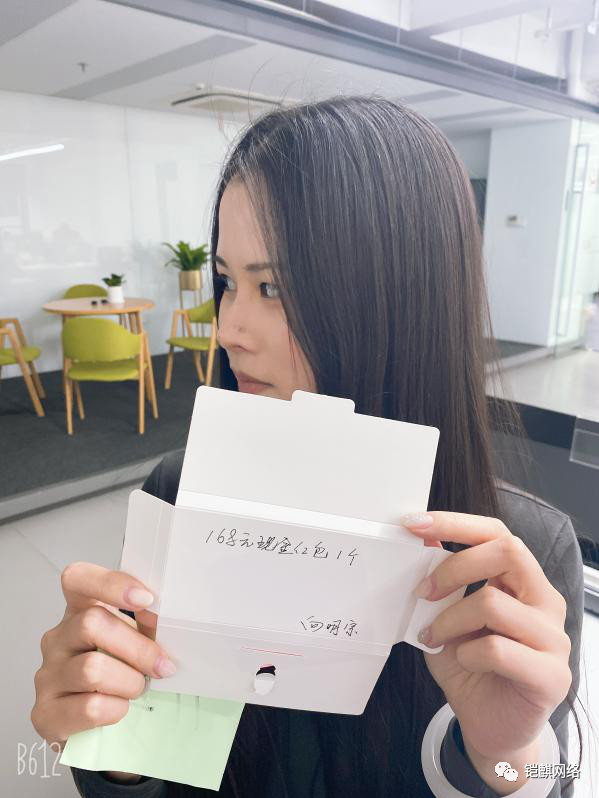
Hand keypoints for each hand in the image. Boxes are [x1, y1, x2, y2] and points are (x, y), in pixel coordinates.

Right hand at [31, 562, 175, 752]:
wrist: (99, 728)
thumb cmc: (120, 675)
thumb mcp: (134, 642)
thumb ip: (146, 625)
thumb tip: (166, 619)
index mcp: (79, 612)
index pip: (78, 578)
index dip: (111, 584)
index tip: (147, 599)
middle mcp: (57, 639)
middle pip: (91, 623)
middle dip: (137, 648)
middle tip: (162, 666)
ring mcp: (47, 675)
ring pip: (92, 668)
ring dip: (129, 682)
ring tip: (138, 689)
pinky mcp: (45, 713)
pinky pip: (89, 707)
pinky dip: (116, 709)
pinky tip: (120, 708)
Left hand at [403, 512, 570, 772]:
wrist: (489, 726)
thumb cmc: (470, 667)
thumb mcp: (446, 617)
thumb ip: (440, 583)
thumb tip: (423, 540)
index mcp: (522, 582)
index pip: (497, 533)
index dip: (455, 524)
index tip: (414, 525)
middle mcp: (545, 602)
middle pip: (507, 551)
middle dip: (454, 566)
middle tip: (423, 590)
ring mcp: (553, 638)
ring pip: (493, 602)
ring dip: (450, 619)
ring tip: (433, 635)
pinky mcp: (551, 675)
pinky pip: (498, 649)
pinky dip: (467, 654)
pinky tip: (464, 663)